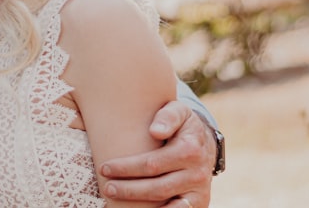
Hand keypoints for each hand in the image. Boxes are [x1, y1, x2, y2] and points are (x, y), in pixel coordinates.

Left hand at [99, 101, 213, 205]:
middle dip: (128, 189)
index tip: (104, 168)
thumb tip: (155, 131)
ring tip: (117, 199)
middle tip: (106, 188)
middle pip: (157, 187)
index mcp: (190, 149)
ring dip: (140, 205)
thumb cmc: (182, 124)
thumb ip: (167, 116)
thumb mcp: (178, 111)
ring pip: (166, 203)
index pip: (152, 164)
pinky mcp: (199, 202)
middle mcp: (197, 173)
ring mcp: (199, 190)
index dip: (126, 168)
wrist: (204, 142)